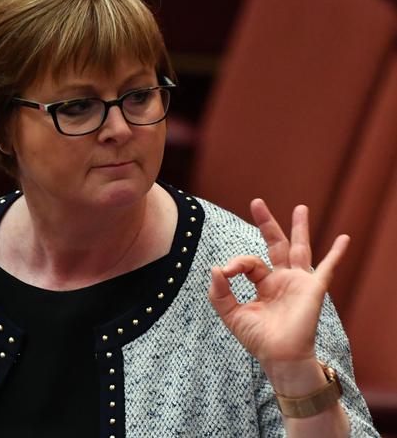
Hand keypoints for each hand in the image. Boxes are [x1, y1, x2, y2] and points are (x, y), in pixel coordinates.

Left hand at [208, 199, 349, 370]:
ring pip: (299, 249)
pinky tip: (344, 239)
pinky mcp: (313, 289)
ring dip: (300, 228)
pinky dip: (336, 254)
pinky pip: (327, 268)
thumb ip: (220, 292)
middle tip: (257, 201)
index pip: (249, 262)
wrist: (279, 358)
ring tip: (300, 208)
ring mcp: (299, 282)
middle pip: (275, 244)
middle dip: (267, 223)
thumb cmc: (258, 339)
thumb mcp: (231, 314)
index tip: (226, 271)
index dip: (236, 263)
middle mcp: (282, 279)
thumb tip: (215, 268)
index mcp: (264, 284)